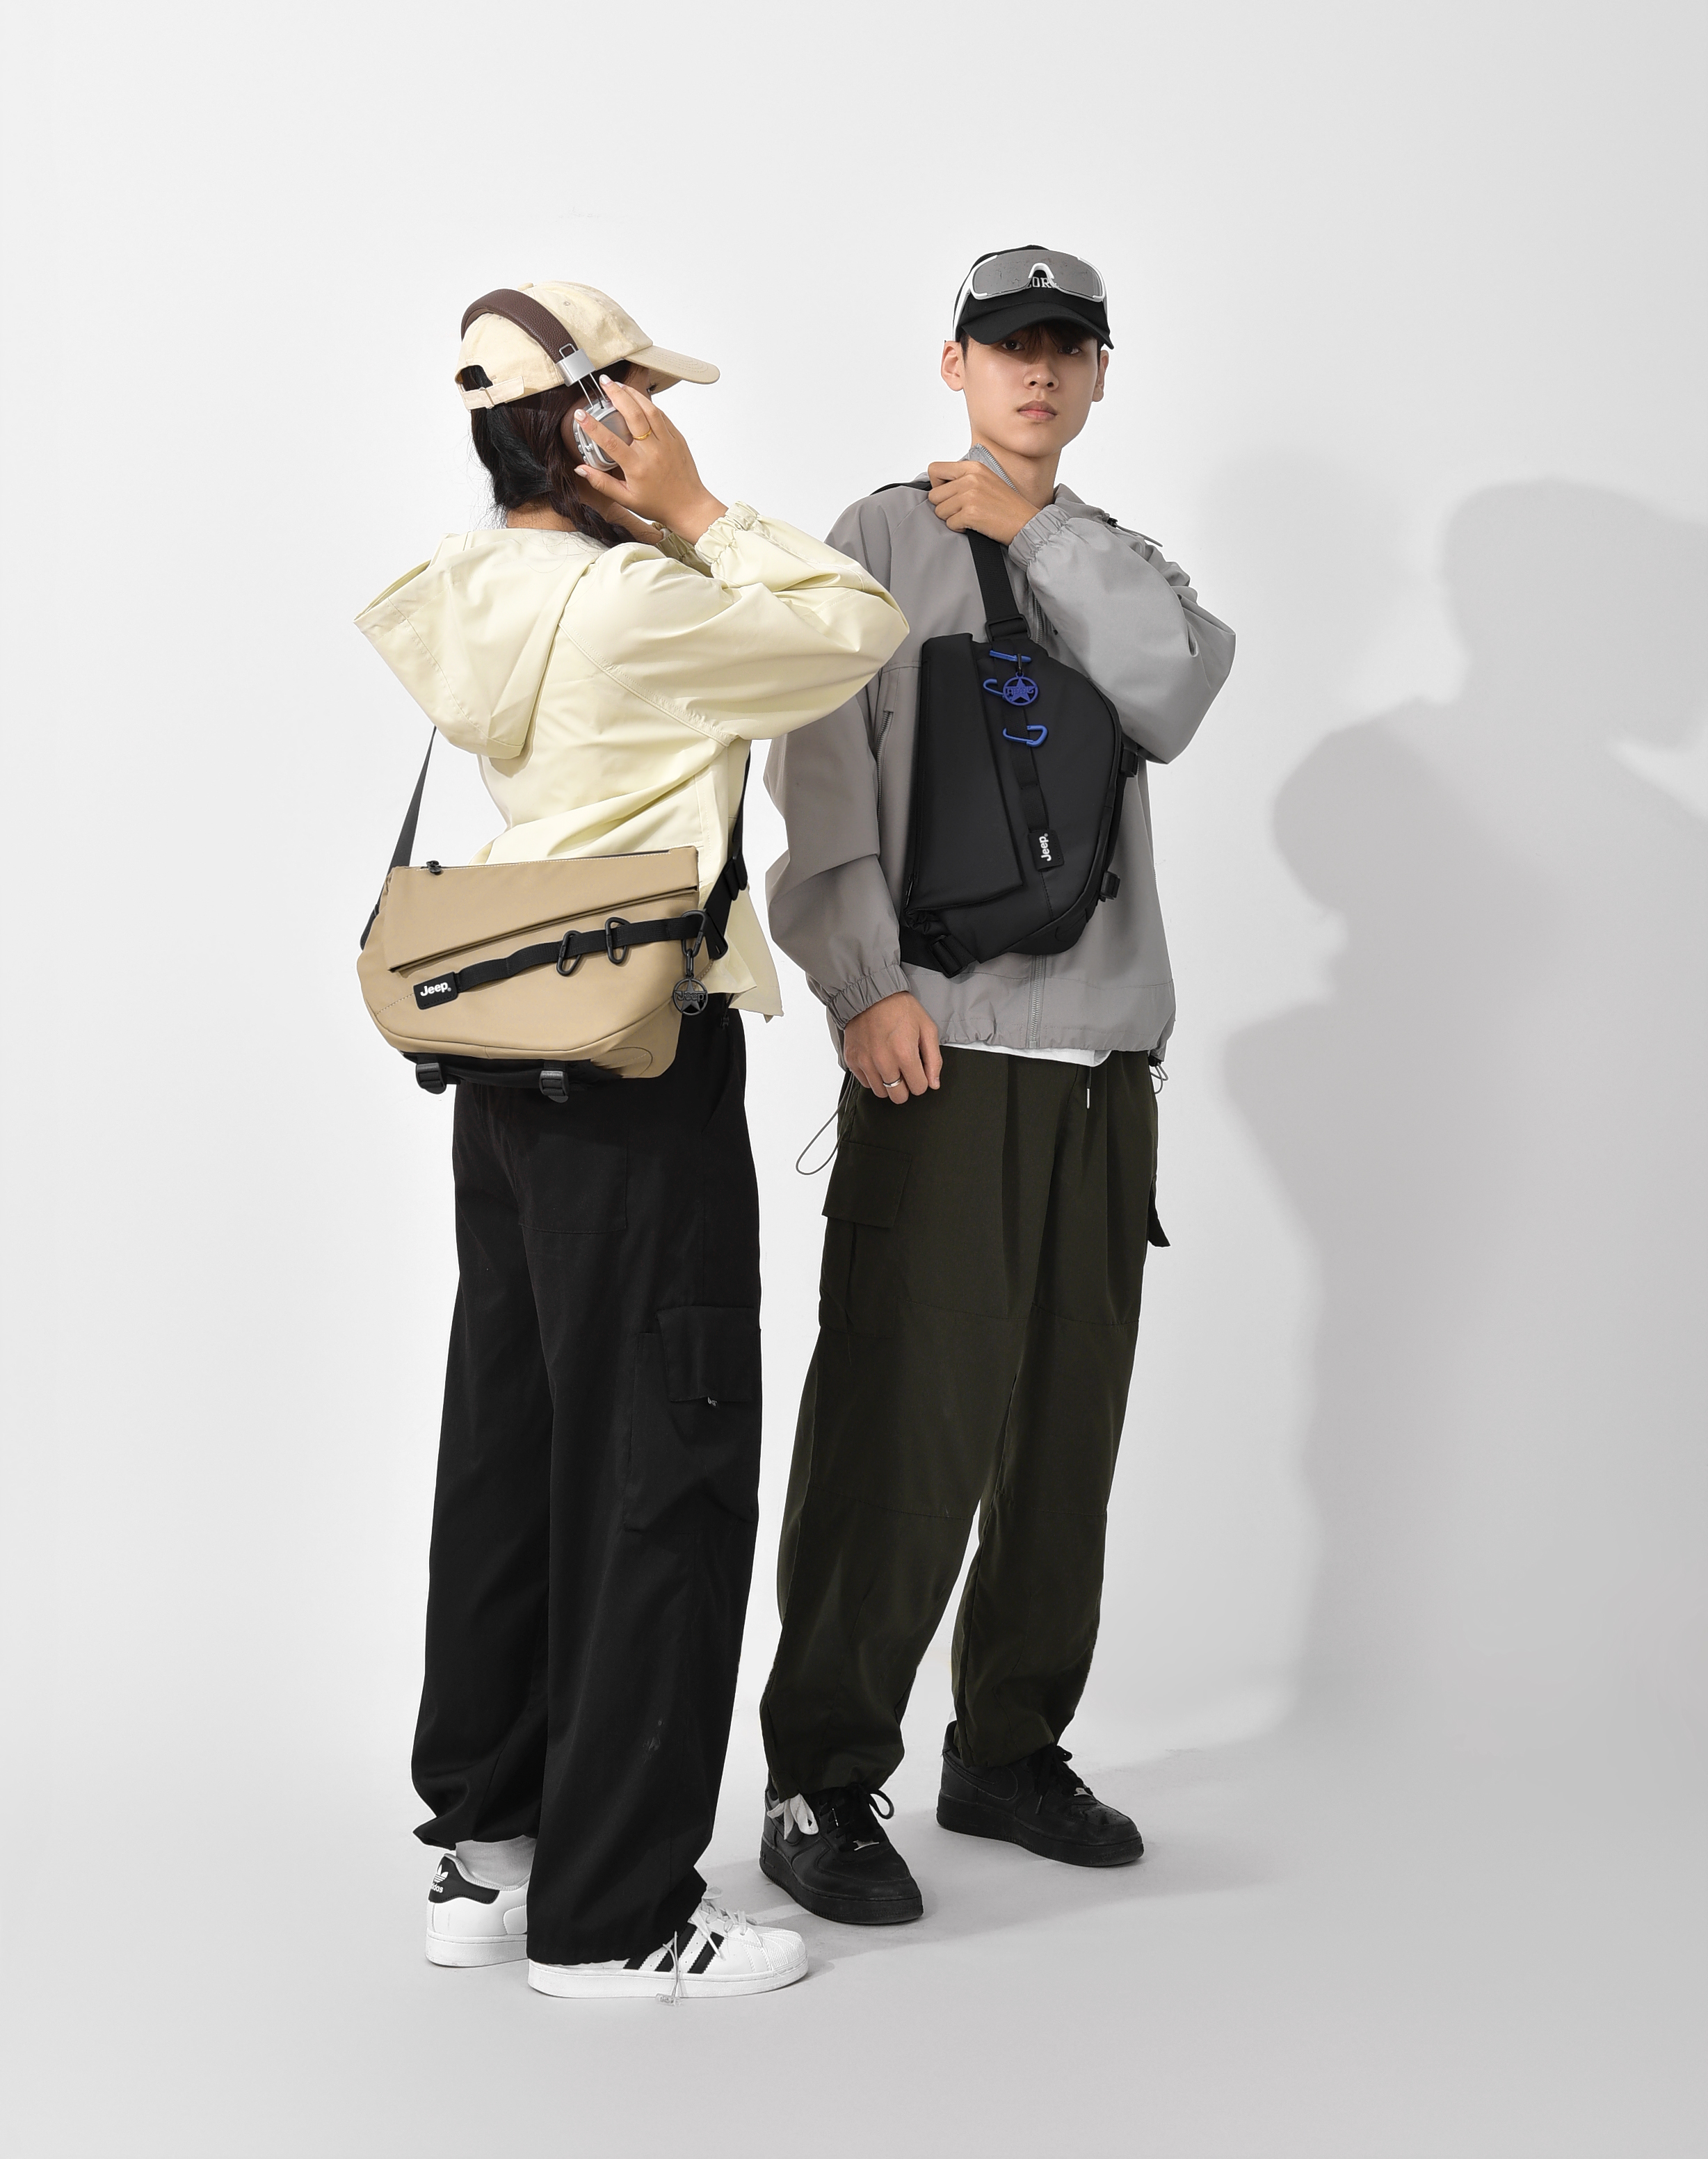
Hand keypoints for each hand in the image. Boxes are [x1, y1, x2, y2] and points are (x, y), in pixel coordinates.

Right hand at [571, 376, 726, 541]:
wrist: (689, 507)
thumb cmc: (659, 504)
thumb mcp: (626, 499)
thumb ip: (602, 483)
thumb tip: (581, 469)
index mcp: (637, 468)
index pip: (610, 442)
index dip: (593, 426)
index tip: (581, 415)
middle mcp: (653, 452)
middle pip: (633, 415)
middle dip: (616, 395)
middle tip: (604, 383)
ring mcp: (668, 443)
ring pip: (650, 410)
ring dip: (633, 394)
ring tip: (619, 385)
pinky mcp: (678, 439)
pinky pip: (662, 416)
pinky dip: (649, 404)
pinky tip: (638, 398)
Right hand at [842, 992, 941, 1102]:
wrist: (871, 994)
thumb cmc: (899, 1008)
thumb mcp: (927, 1028)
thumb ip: (933, 1059)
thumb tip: (934, 1082)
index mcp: (905, 1054)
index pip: (918, 1088)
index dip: (922, 1081)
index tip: (918, 1072)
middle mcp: (884, 1062)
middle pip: (898, 1097)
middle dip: (906, 1088)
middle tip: (905, 1073)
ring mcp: (865, 1062)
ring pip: (880, 1093)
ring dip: (888, 1084)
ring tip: (891, 1067)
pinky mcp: (852, 1060)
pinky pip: (864, 1083)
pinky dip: (873, 1077)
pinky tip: (878, 1063)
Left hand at [926, 459, 1038, 544]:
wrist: (1025, 522)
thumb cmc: (1008, 505)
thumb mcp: (986, 480)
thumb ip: (963, 478)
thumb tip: (939, 486)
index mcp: (972, 467)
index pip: (935, 469)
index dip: (937, 485)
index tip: (948, 494)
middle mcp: (970, 478)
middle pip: (934, 495)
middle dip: (944, 506)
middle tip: (961, 510)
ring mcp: (970, 495)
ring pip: (939, 511)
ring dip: (952, 518)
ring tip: (970, 517)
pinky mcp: (970, 513)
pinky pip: (950, 524)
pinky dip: (959, 528)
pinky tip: (974, 524)